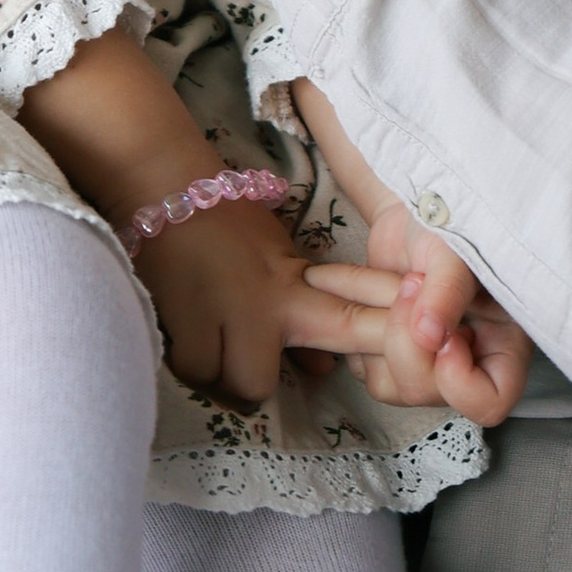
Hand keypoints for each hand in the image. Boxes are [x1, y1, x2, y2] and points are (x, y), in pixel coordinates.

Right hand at [135, 196, 358, 412]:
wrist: (168, 186)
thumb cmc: (226, 219)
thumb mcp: (277, 256)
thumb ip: (302, 311)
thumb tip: (321, 369)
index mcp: (293, 287)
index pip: (350, 322)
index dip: (380, 345)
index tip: (404, 357)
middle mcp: (264, 306)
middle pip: (260, 384)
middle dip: (246, 379)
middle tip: (232, 353)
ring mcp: (222, 313)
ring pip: (222, 383)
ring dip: (212, 369)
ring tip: (202, 335)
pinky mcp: (182, 318)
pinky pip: (191, 368)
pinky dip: (183, 357)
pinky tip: (180, 326)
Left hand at [304, 204, 532, 424]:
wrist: (415, 199)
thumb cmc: (451, 218)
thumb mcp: (455, 249)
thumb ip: (446, 293)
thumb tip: (430, 338)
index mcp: (503, 343)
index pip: (490, 403)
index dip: (459, 381)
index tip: (445, 334)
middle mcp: (467, 361)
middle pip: (427, 392)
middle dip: (403, 340)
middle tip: (408, 285)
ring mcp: (424, 358)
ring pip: (387, 384)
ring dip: (375, 330)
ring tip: (392, 281)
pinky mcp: (386, 346)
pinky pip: (358, 362)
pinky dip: (351, 325)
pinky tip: (361, 285)